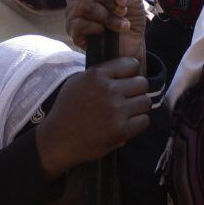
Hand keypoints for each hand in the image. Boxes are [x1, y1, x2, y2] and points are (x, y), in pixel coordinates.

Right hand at [35, 57, 150, 178]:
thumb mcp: (77, 82)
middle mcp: (108, 90)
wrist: (57, 140)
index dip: (131, 73)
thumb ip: (99, 74)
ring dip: (139, 107)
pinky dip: (138, 123)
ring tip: (128, 112)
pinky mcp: (121, 130)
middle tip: (128, 99)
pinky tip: (127, 124)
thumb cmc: (67, 110)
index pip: (131, 64)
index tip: (126, 81)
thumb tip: (123, 70)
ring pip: (145, 102)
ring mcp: (116, 110)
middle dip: (137, 91)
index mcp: (97, 75)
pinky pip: (144, 120)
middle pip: (142, 83)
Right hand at [65, 0, 146, 63]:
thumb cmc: (129, 15)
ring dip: (108, 16)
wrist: (131, 43)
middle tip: (122, 9)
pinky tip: (105, 32)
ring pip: (85, 6)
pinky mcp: (73, 32)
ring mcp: (72, 13)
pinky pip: (81, 24)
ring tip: (120, 24)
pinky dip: (98, 28)